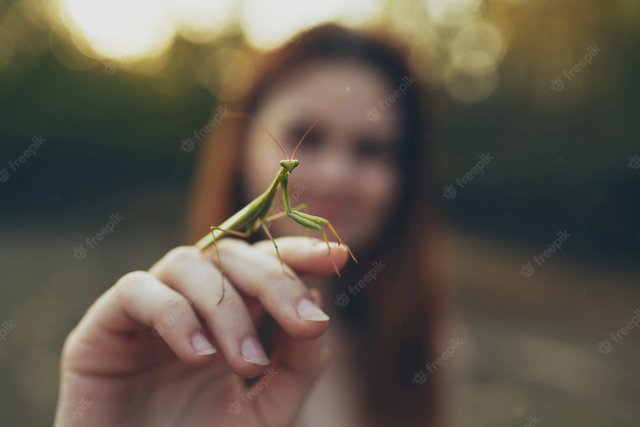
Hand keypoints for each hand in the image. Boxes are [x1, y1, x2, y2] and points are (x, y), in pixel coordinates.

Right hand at [54, 237, 347, 426]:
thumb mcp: (267, 411)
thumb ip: (298, 364)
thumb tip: (317, 302)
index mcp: (226, 316)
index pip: (261, 263)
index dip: (297, 252)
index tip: (337, 255)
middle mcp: (187, 303)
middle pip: (230, 254)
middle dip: (275, 281)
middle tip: (305, 324)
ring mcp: (145, 311)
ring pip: (188, 263)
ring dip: (227, 308)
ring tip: (245, 364)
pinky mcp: (102, 327)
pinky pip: (137, 290)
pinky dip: (175, 315)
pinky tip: (199, 357)